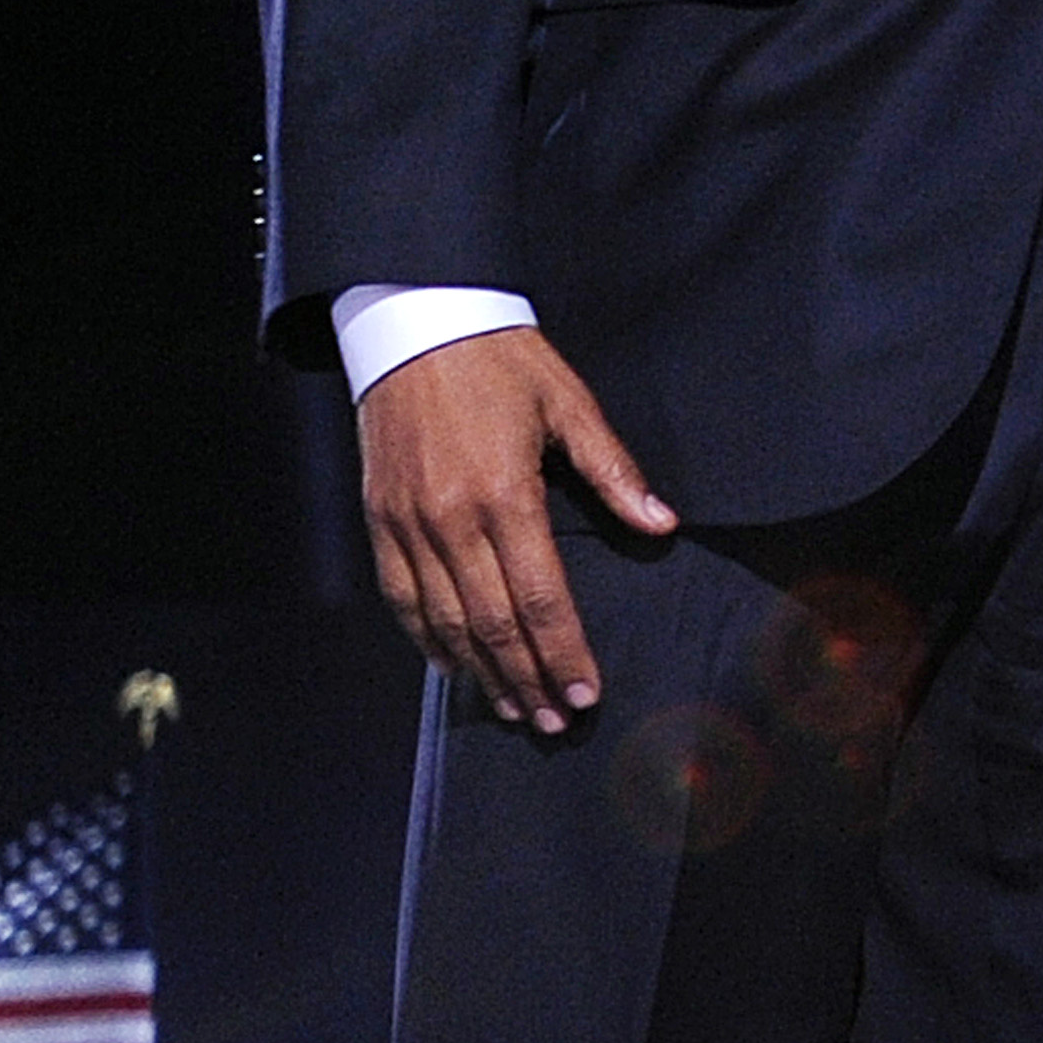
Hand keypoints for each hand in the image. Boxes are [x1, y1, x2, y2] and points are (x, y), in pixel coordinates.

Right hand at [355, 326, 677, 735]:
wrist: (414, 321)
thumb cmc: (500, 358)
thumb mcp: (569, 403)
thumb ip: (614, 471)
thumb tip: (662, 524)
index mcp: (506, 494)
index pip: (541, 598)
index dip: (564, 653)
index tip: (585, 692)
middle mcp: (451, 519)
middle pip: (493, 623)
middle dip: (526, 679)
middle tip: (552, 721)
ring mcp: (408, 522)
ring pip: (444, 621)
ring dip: (480, 672)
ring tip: (511, 708)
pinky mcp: (380, 518)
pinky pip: (401, 596)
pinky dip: (426, 638)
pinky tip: (451, 665)